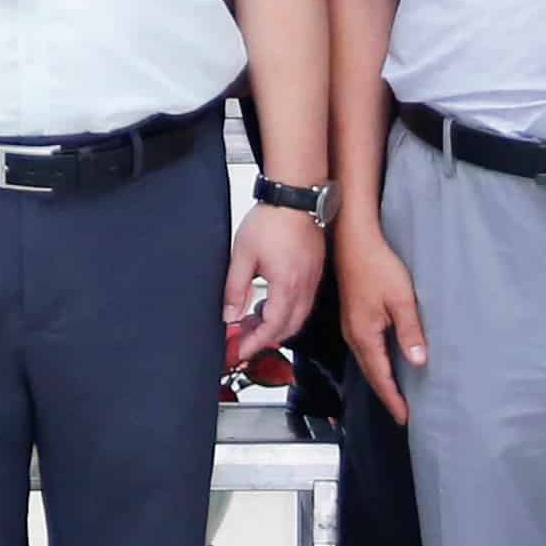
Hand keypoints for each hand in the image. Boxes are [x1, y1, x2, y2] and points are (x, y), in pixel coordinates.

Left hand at [223, 203, 327, 367]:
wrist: (295, 195)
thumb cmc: (272, 219)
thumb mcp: (242, 255)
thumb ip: (235, 289)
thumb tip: (230, 315)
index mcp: (287, 285)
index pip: (273, 327)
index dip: (256, 343)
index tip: (242, 350)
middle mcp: (304, 287)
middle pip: (288, 328)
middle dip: (266, 339)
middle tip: (244, 339)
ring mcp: (312, 280)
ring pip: (298, 317)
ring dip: (276, 326)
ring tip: (252, 323)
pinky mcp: (314, 271)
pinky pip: (303, 303)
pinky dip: (287, 312)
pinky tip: (269, 305)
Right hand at [333, 228, 424, 424]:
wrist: (353, 241)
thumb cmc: (376, 266)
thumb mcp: (401, 300)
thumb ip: (410, 333)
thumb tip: (419, 362)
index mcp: (364, 335)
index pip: (381, 376)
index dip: (393, 399)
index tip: (404, 417)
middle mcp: (353, 335)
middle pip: (370, 374)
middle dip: (385, 395)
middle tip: (400, 413)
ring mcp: (350, 326)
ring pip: (366, 362)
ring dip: (380, 380)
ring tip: (395, 394)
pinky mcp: (353, 317)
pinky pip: (364, 349)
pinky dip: (375, 363)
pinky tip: (385, 362)